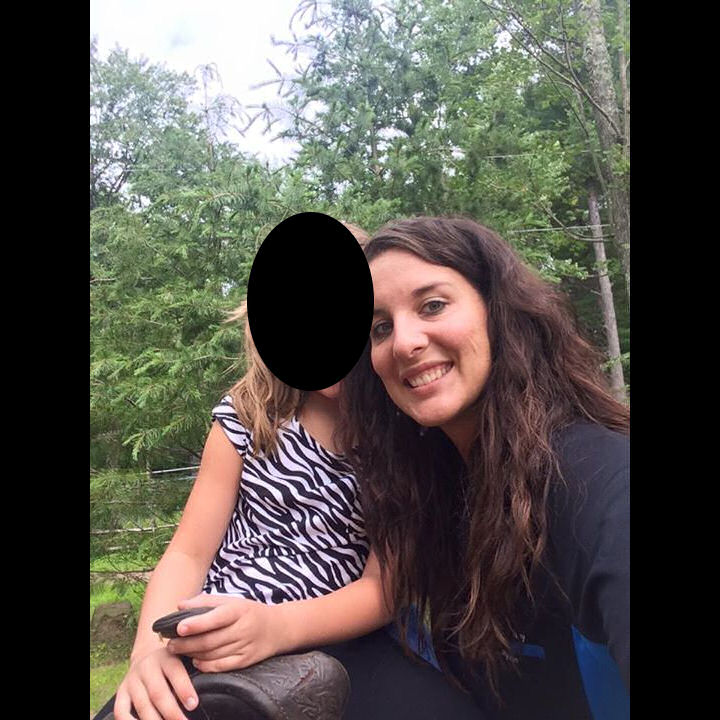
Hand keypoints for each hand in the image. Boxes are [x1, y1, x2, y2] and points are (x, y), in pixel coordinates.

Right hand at [113, 646, 197, 719]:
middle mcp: (147, 667)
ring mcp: (133, 680)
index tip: (193, 705)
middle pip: (158, 693)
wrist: (146, 654)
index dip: (184, 689)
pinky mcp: (121, 692)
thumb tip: (206, 688)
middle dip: (171, 712)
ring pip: (142, 705)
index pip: (175, 673)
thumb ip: (192, 669)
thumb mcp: (182, 657)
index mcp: (167, 656)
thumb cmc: (172, 662)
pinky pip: (121, 710)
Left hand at [166, 594, 286, 671]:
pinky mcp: (245, 661)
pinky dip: (205, 665)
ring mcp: (245, 646)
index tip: (178, 627)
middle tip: (170, 644)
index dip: (197, 623)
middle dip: (187, 644)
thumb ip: (205, 601)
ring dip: (192, 654)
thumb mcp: (231, 600)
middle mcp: (243, 629)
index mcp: (238, 610)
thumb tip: (180, 606)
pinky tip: (196, 660)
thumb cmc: (248, 612)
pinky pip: (221, 666)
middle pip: (210, 640)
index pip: (216, 617)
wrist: (277, 628)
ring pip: (213, 655)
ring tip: (178, 651)